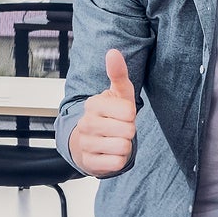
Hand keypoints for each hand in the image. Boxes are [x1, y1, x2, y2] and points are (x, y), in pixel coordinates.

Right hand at [68, 49, 136, 176]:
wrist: (88, 141)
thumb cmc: (109, 115)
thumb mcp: (117, 94)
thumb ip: (118, 74)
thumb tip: (113, 52)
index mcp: (93, 104)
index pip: (129, 112)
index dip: (131, 115)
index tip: (122, 115)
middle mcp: (86, 123)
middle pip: (128, 131)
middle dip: (129, 131)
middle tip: (119, 129)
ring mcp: (86, 144)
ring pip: (123, 148)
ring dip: (125, 147)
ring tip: (115, 141)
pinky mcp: (89, 162)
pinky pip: (116, 163)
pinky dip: (119, 160)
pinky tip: (110, 153)